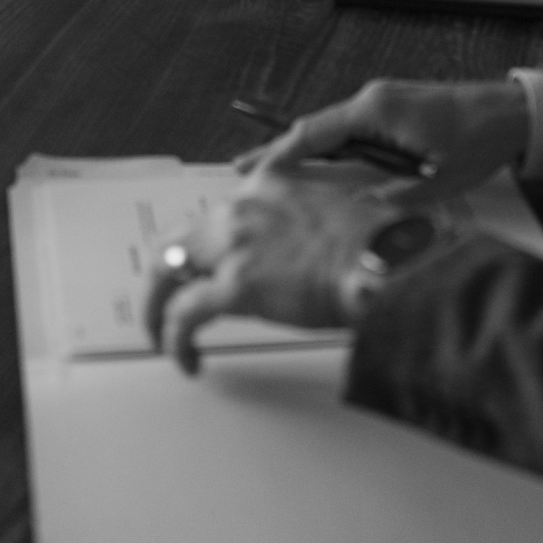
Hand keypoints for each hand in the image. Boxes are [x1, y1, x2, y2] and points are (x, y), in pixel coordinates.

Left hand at [143, 167, 388, 374]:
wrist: (387, 258)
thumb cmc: (375, 242)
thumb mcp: (332, 211)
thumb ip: (298, 223)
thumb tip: (290, 255)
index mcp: (266, 184)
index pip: (215, 212)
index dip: (201, 246)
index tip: (198, 265)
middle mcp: (241, 208)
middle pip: (175, 238)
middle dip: (160, 273)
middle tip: (159, 300)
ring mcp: (235, 245)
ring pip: (164, 271)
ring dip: (156, 306)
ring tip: (159, 332)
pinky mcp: (236, 285)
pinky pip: (184, 315)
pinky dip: (174, 340)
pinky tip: (185, 358)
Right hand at [255, 77, 530, 199]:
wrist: (514, 112)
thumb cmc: (480, 141)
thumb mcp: (437, 181)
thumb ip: (393, 197)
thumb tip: (356, 212)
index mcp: (377, 111)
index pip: (314, 132)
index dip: (280, 154)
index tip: (252, 172)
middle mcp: (373, 100)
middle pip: (314, 128)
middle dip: (278, 152)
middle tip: (241, 170)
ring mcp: (382, 102)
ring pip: (330, 129)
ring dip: (302, 151)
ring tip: (269, 174)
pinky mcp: (393, 109)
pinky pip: (350, 130)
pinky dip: (327, 148)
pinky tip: (317, 168)